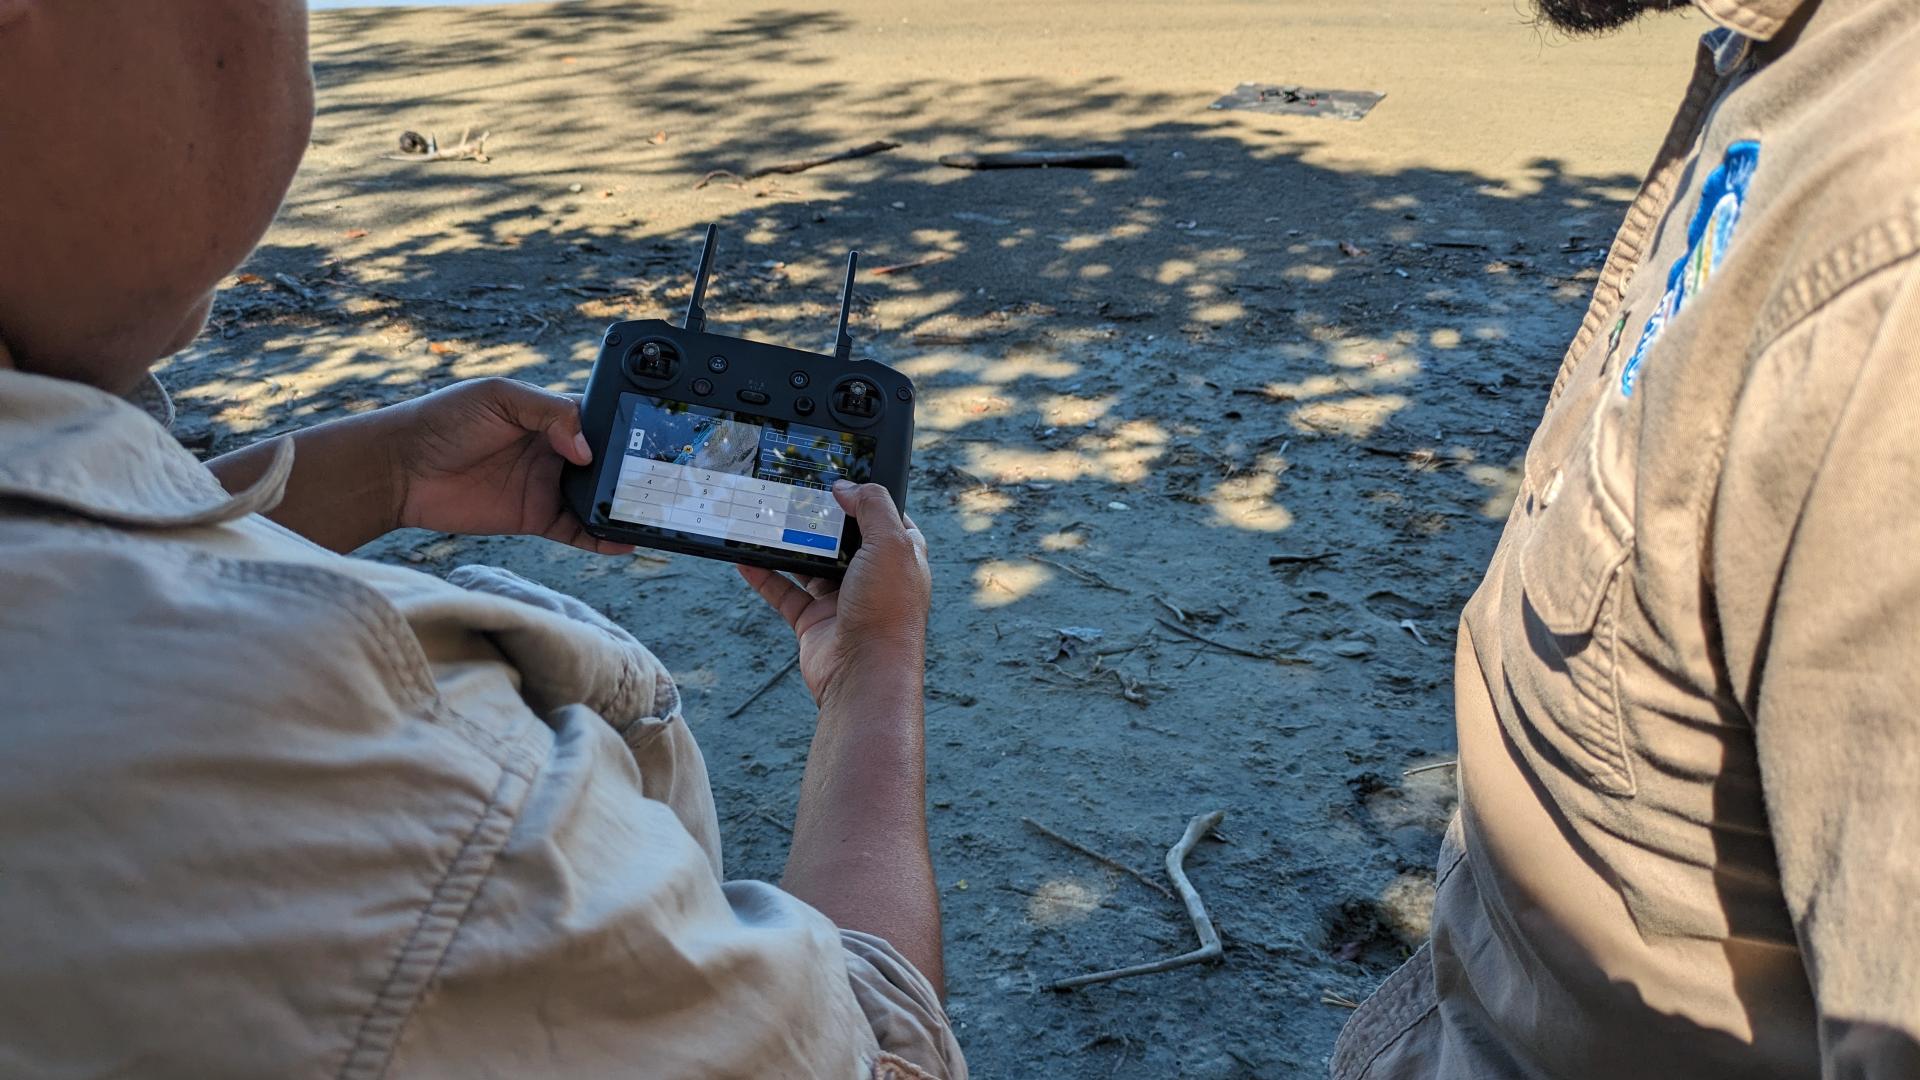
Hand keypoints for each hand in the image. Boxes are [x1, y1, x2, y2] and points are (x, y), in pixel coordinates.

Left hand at [386, 377, 631, 554]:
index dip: (624, 430)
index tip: (650, 440)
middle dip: (631, 473)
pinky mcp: (534, 518)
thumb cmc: (444, 420)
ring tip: (649, 515)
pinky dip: (600, 539)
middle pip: (605, 464)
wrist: (401, 468)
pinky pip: (576, 531)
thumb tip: (585, 449)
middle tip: (659, 483)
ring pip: (596, 500)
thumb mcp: (498, 398)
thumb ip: (548, 413)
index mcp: (549, 416)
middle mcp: (554, 452)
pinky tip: (623, 542)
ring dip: (620, 507)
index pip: (598, 421)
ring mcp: (546, 487)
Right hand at [738, 482, 930, 707]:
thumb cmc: (888, 610)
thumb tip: (846, 486)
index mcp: (901, 555)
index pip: (883, 516)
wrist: (865, 674)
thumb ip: (872, 506)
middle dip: (817, 517)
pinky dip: (763, 575)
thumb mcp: (892, 543)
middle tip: (789, 491)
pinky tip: (745, 557)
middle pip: (840, 537)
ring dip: (786, 544)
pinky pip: (783, 592)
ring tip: (762, 518)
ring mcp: (841, 599)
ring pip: (808, 563)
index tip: (834, 475)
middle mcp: (872, 576)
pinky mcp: (813, 620)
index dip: (862, 496)